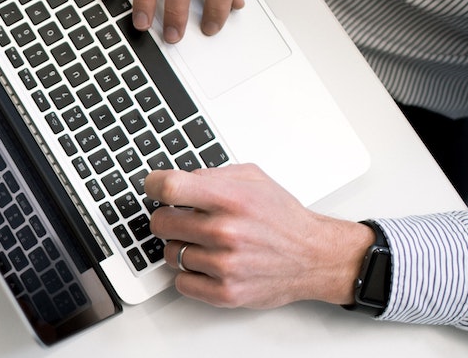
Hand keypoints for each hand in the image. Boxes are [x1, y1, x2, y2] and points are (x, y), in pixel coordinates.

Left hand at [144, 164, 371, 307]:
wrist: (314, 257)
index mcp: (231, 199)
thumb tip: (178, 179)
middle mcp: (226, 232)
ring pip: (169, 253)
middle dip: (168, 218)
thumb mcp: (254, 179)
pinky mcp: (225, 292)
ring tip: (205, 243)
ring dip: (181, 247)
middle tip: (182, 219)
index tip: (152, 187)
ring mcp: (224, 265)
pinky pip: (181, 282)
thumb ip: (213, 175)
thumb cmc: (283, 218)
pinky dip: (189, 274)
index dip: (153, 185)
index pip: (170, 188)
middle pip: (161, 223)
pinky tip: (206, 264)